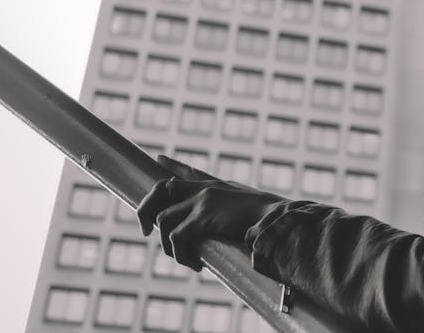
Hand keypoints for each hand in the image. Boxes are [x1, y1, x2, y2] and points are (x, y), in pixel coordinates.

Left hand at [137, 154, 286, 270]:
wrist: (278, 218)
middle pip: (162, 189)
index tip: (159, 158)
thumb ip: (238, 212)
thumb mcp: (251, 208)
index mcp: (219, 186)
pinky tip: (195, 264)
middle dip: (146, 209)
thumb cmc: (271, 219)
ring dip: (167, 244)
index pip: (190, 172)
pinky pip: (176, 238)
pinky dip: (181, 255)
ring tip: (183, 258)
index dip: (173, 165)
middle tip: (145, 230)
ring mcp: (202, 201)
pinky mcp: (202, 217)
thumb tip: (244, 231)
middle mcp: (206, 189)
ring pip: (163, 219)